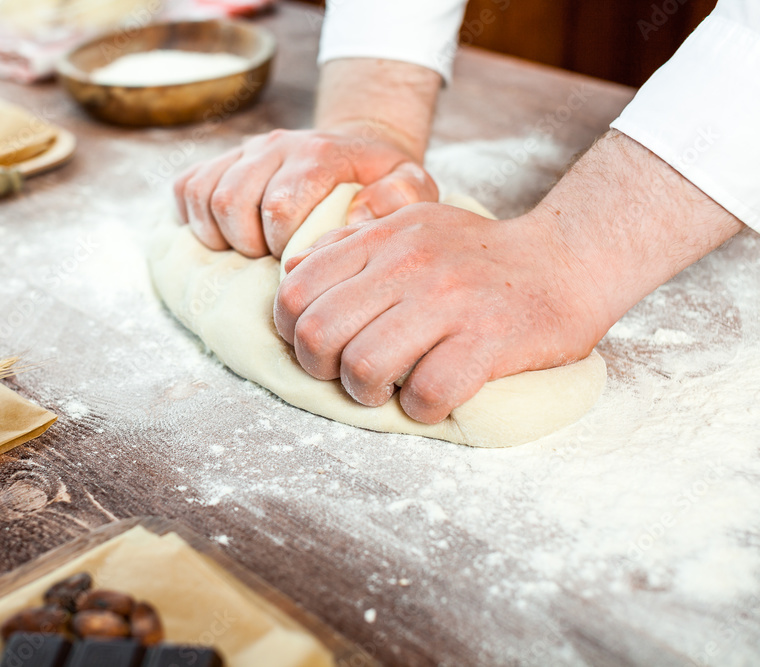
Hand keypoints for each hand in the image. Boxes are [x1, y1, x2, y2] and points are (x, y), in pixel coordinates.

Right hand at [173, 127, 438, 257]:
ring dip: (220, 234)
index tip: (300, 258)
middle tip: (271, 258)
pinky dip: (194, 217)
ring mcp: (246, 150)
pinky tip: (224, 235)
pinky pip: (186, 187)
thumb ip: (402, 196)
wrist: (360, 148)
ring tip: (249, 249)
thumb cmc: (383, 181)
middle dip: (247, 243)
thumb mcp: (413, 186)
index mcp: (320, 154)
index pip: (279, 204)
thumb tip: (357, 218)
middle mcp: (278, 145)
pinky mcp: (224, 159)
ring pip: (204, 194)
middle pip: (232, 200)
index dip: (280, 244)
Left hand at [275, 204, 607, 423]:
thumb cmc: (478, 255)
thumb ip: (352, 245)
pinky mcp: (487, 340)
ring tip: (389, 389)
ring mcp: (449, 302)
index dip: (290, 330)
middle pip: (317, 335)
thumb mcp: (410, 226)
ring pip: (363, 368)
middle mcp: (409, 265)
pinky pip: (425, 394)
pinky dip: (420, 409)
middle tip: (349, 375)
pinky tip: (431, 399)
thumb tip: (293, 273)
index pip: (295, 290)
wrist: (567, 261)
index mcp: (382, 238)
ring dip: (367, 395)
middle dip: (321, 370)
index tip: (319, 346)